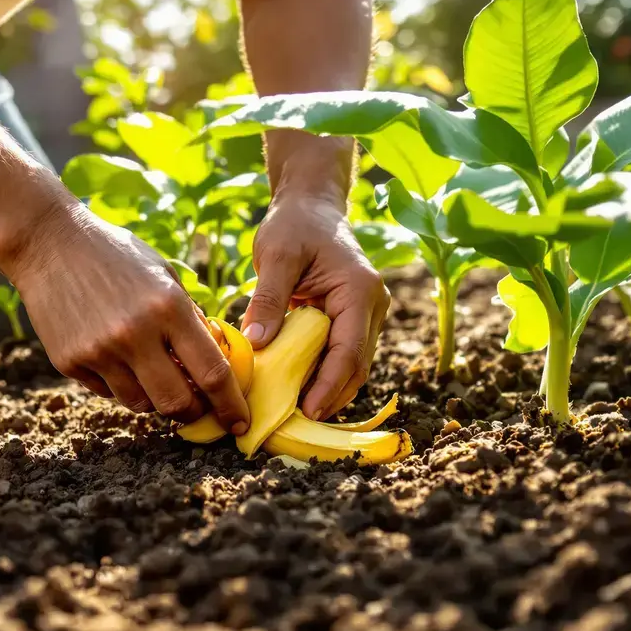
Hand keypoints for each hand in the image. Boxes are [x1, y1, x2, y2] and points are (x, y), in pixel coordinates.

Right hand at [6, 206, 249, 432]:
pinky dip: (121, 385)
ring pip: (141, 404)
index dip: (231, 406)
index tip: (240, 423)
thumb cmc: (116, 255)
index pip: (213, 373)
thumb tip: (215, 362)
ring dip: (156, 400)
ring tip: (154, 375)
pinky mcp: (70, 361)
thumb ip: (190, 318)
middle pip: (177, 403)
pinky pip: (107, 393)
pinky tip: (116, 358)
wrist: (49, 243)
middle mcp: (135, 333)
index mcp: (168, 307)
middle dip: (194, 413)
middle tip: (198, 408)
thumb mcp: (165, 275)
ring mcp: (100, 350)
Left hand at [241, 194, 389, 419]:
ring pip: (352, 366)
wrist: (311, 205)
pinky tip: (298, 391)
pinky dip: (323, 375)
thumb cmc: (294, 225)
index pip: (349, 351)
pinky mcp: (354, 320)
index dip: (329, 387)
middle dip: (330, 397)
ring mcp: (368, 314)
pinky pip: (342, 355)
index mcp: (359, 290)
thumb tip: (256, 344)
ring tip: (294, 415)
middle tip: (295, 425)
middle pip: (356, 366)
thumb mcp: (276, 256)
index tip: (307, 413)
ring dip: (327, 390)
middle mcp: (373, 305)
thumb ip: (268, 300)